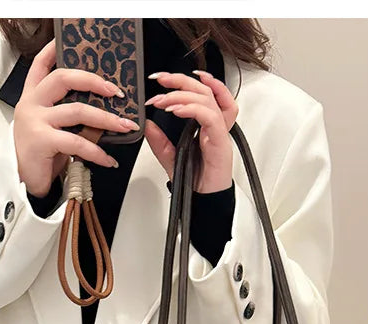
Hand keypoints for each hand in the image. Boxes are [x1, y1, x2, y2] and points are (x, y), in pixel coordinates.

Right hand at [14, 39, 140, 196]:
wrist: (21, 181)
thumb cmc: (39, 155)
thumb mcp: (52, 129)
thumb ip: (68, 115)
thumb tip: (102, 111)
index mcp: (32, 97)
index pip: (41, 65)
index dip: (54, 50)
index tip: (67, 41)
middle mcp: (32, 104)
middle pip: (63, 78)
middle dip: (93, 81)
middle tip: (116, 92)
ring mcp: (35, 121)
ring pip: (77, 110)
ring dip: (106, 119)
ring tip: (124, 126)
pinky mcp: (42, 141)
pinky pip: (78, 142)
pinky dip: (98, 152)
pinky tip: (108, 159)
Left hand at [144, 70, 237, 193]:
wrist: (204, 201)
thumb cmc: (194, 180)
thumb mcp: (170, 156)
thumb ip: (159, 140)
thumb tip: (146, 123)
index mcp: (205, 124)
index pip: (201, 93)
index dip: (183, 81)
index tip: (161, 79)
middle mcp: (215, 125)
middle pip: (205, 90)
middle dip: (180, 80)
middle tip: (160, 80)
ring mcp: (220, 133)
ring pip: (207, 99)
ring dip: (182, 95)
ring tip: (162, 101)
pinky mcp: (221, 143)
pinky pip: (210, 117)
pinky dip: (192, 109)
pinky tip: (176, 110)